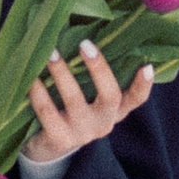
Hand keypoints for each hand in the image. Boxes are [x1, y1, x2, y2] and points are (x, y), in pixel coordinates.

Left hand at [24, 39, 154, 164]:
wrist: (47, 147)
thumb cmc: (70, 110)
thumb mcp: (88, 96)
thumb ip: (93, 77)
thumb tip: (86, 31)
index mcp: (115, 110)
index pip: (137, 99)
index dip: (143, 85)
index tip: (147, 66)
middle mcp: (104, 122)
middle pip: (110, 97)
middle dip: (99, 69)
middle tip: (85, 44)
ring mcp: (83, 132)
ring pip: (75, 101)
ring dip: (62, 74)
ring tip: (51, 53)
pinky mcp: (60, 139)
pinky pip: (48, 112)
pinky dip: (39, 92)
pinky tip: (32, 77)